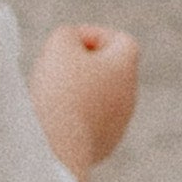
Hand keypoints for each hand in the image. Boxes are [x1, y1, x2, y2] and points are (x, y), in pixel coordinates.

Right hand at [29, 23, 139, 175]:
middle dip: (82, 66)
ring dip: (78, 94)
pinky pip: (91, 125)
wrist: (58, 147)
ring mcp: (120, 123)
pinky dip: (75, 120)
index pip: (121, 41)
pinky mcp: (105, 146)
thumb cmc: (59, 91)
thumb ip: (67, 35)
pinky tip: (55, 123)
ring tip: (50, 99)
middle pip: (109, 71)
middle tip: (53, 70)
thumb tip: (71, 44)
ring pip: (100, 100)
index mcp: (125, 67)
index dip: (94, 36)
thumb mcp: (59, 46)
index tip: (67, 44)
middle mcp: (130, 95)